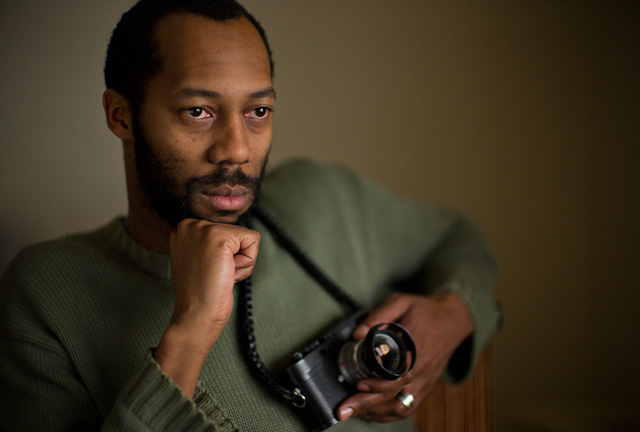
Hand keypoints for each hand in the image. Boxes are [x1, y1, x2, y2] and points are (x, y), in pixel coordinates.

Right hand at [155, 219, 259, 396]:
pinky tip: (227, 272)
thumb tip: (225, 245)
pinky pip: (253, 240)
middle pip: (236, 234)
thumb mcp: (194, 261)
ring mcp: (204, 228)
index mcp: (184, 229)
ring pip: (246, 238)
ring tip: (219, 274)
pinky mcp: (220, 236)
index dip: (223, 256)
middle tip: (214, 274)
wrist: (195, 314)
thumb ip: (205, 246)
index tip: (206, 271)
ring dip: (240, 262)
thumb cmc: (197, 294)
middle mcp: (191, 224)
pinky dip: (247, 262)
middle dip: (233, 258)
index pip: (224, 232)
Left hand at [337, 291, 473, 422]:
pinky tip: (372, 412)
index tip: (359, 385)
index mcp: (415, 349)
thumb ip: (378, 316)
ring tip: (354, 411)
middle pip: (395, 397)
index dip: (378, 385)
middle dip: (367, 405)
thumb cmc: (425, 311)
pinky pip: (408, 407)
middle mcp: (421, 370)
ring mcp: (424, 381)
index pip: (399, 375)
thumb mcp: (401, 302)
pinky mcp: (425, 387)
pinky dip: (389, 414)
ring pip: (401, 407)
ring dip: (377, 412)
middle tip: (344, 409)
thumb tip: (357, 333)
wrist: (452, 320)